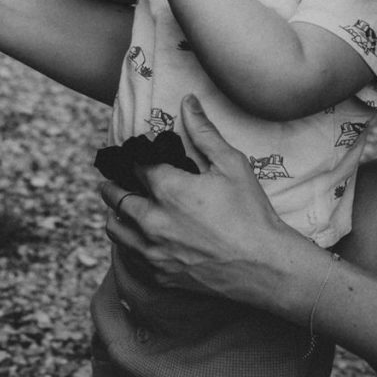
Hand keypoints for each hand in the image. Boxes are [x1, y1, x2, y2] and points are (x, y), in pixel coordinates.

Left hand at [99, 95, 300, 306]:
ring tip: (119, 209)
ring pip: (116, 230)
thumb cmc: (251, 213)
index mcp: (168, 189)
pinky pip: (129, 258)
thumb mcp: (231, 164)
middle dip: (113, 186)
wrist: (265, 266)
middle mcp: (153, 221)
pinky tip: (135, 239)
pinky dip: (127, 244)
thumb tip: (188, 101)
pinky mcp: (161, 275)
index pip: (135, 166)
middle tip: (112, 181)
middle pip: (116, 198)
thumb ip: (204, 131)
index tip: (134, 155)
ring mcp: (155, 251)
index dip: (133, 157)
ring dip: (115, 216)